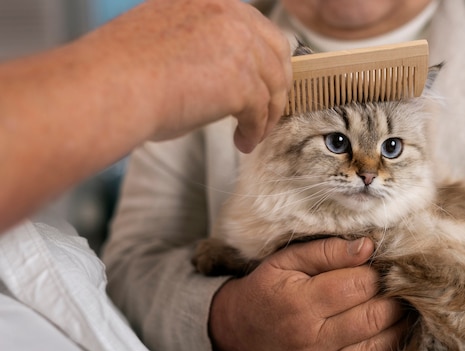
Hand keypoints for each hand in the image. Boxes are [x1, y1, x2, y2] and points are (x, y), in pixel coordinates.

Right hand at [89, 0, 291, 150]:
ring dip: (266, 114)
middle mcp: (229, 15)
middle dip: (276, 84)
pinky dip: (255, 131)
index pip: (256, 27)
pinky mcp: (242, 81)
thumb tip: (221, 75)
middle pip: (276, 52)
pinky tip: (242, 142)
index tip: (263, 81)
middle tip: (268, 109)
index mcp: (209, 0)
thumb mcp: (167, 37)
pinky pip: (261, 112)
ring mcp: (239, 46)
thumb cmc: (123, 70)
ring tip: (252, 134)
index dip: (264, 58)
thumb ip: (203, 46)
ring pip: (273, 85)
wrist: (109, 86)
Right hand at [209, 237, 407, 350]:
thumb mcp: (287, 260)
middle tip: (399, 288)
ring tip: (403, 311)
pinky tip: (397, 344)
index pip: (357, 285)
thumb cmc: (269, 288)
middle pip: (372, 318)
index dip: (378, 273)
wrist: (242, 330)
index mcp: (299, 302)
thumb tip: (367, 247)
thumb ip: (327, 251)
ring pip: (377, 350)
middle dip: (394, 300)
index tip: (381, 267)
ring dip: (399, 328)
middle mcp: (309, 340)